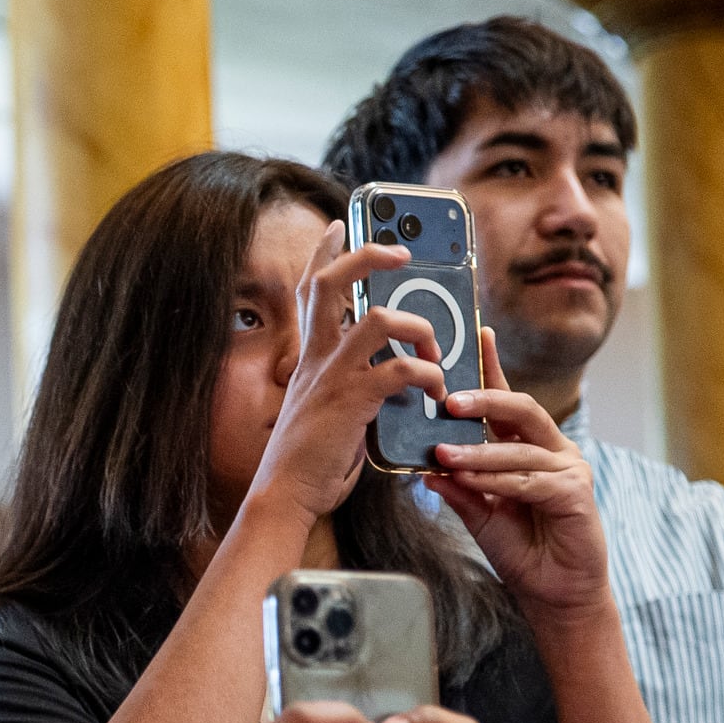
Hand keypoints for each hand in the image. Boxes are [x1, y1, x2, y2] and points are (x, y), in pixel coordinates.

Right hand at [241, 223, 452, 523]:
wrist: (285, 497)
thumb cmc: (307, 464)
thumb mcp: (323, 411)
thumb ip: (350, 386)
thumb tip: (389, 378)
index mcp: (309, 359)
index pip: (309, 292)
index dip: (324, 254)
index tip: (339, 225)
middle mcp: (316, 359)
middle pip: (330, 283)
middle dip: (366, 256)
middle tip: (401, 252)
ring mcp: (332, 377)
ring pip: (376, 317)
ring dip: (416, 325)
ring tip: (433, 348)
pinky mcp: (352, 402)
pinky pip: (400, 369)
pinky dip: (428, 374)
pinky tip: (438, 391)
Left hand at [427, 328, 613, 629]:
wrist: (554, 595)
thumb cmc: (521, 551)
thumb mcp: (479, 515)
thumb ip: (459, 488)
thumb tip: (426, 466)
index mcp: (529, 447)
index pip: (508, 401)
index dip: (493, 369)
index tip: (478, 334)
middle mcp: (553, 450)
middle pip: (522, 409)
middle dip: (485, 400)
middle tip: (448, 400)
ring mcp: (568, 469)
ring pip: (521, 447)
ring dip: (479, 451)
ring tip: (443, 453)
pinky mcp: (576, 493)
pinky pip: (530, 480)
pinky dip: (498, 480)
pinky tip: (471, 479)